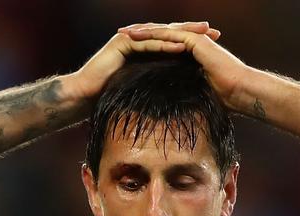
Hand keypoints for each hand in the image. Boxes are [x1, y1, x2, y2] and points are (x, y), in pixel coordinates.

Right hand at [74, 22, 220, 101]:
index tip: (214, 44)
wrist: (85, 96)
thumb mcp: (141, 90)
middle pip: (170, 34)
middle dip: (192, 31)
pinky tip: (181, 46)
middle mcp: (139, 41)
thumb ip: (156, 86)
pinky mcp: (123, 43)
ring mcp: (130, 40)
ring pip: (161, 35)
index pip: (173, 44)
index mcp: (145, 51)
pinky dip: (165, 44)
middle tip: (213, 31)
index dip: (193, 43)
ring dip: (182, 34)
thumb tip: (179, 99)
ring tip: (202, 35)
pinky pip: (148, 43)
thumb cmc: (109, 98)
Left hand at [119, 22, 248, 111]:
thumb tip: (174, 111)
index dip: (146, 48)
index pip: (164, 48)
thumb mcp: (197, 94)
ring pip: (161, 32)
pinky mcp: (195, 41)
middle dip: (139, 36)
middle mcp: (192, 43)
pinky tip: (136, 36)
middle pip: (160, 36)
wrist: (241, 92)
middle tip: (120, 36)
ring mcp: (194, 40)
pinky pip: (168, 35)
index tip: (129, 52)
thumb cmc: (226, 99)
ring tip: (123, 33)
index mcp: (192, 55)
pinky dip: (152, 34)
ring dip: (141, 32)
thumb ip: (186, 94)